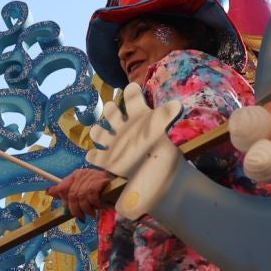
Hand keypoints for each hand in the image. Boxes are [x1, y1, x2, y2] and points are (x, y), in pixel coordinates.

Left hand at [44, 167, 113, 221]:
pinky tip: (99, 207)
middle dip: (76, 209)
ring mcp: (92, 176)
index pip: (63, 186)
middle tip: (81, 217)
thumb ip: (67, 192)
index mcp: (77, 175)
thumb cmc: (101, 192)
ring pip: (81, 197)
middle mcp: (83, 174)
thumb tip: (49, 192)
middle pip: (72, 195)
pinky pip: (92, 196)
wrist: (123, 187)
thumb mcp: (83, 192)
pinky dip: (95, 204)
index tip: (68, 209)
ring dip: (86, 209)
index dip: (64, 199)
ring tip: (91, 213)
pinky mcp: (100, 181)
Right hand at [87, 83, 183, 219]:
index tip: (132, 90)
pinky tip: (95, 154)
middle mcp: (126, 128)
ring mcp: (116, 144)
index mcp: (140, 117)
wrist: (163, 181)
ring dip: (97, 131)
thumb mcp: (166, 130)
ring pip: (99, 132)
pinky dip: (93, 154)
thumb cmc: (164, 151)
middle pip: (111, 112)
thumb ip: (168, 116)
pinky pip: (95, 155)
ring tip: (100, 132)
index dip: (131, 93)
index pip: (132, 98)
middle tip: (113, 111)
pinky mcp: (108, 161)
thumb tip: (177, 105)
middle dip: (109, 110)